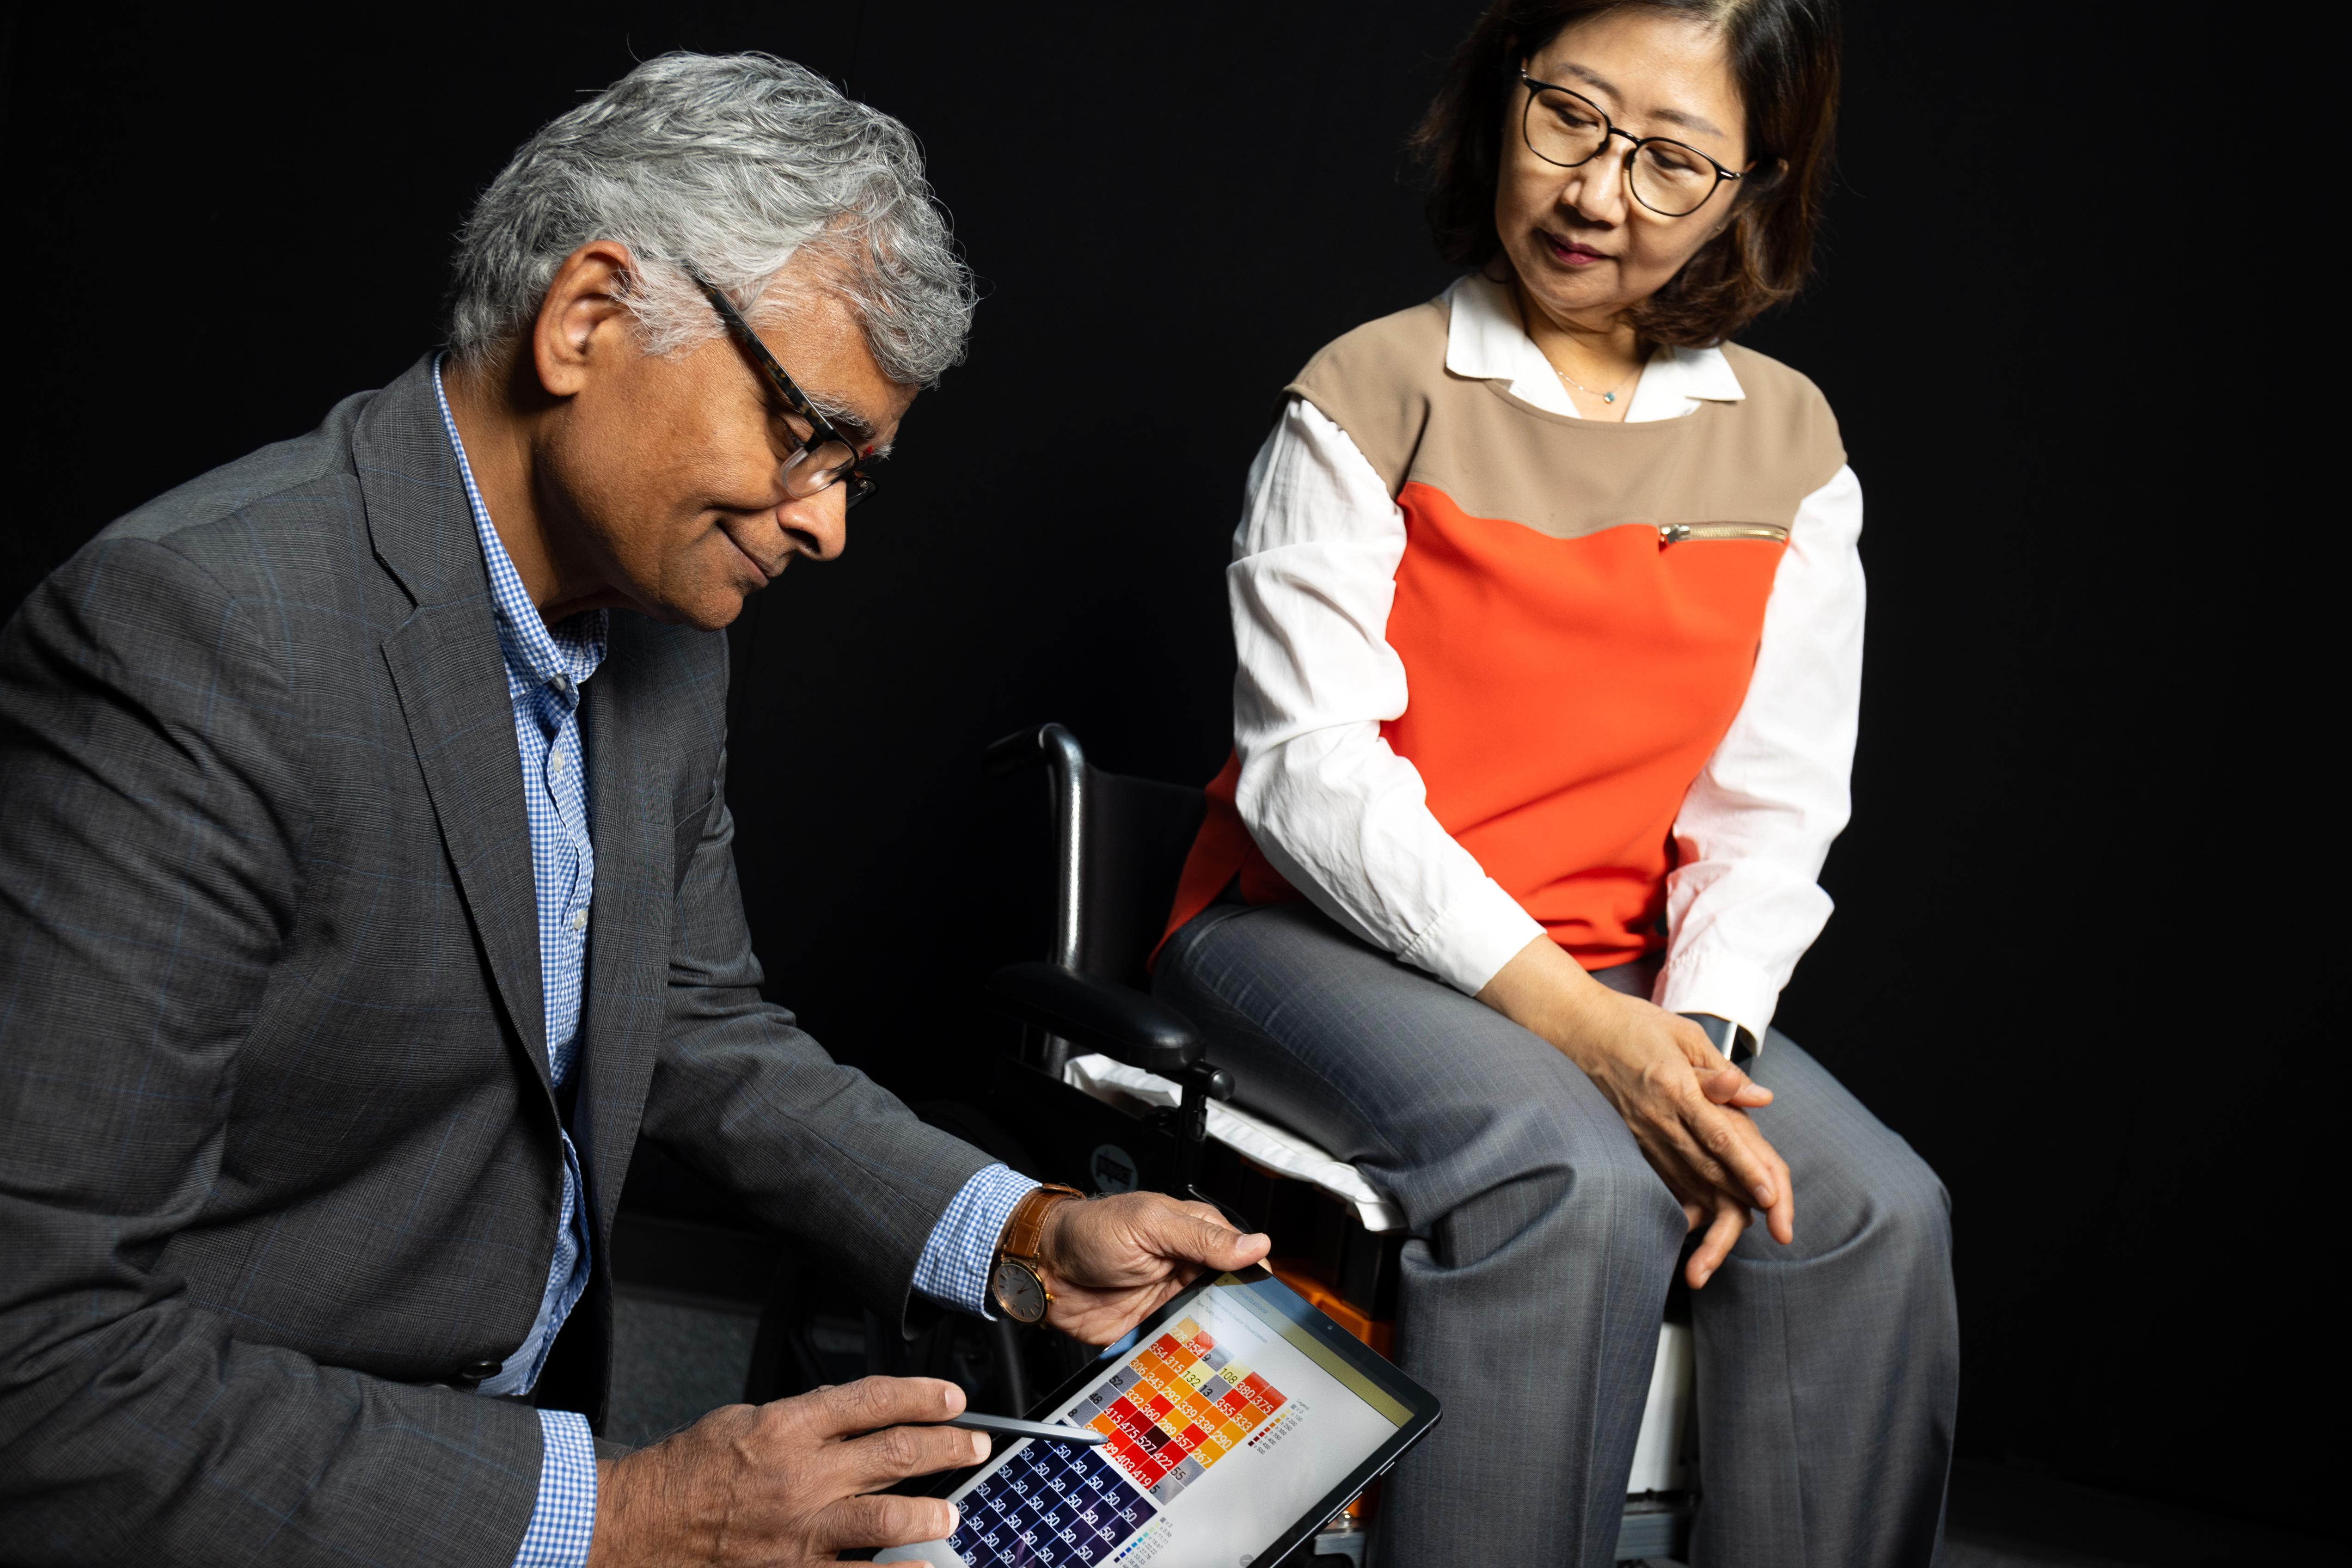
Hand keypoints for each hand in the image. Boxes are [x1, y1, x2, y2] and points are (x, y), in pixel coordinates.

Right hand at [586, 1376, 989, 1566]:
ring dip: (931, 1513)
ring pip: (888, 1518)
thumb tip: (853, 1413)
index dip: (920, 1396)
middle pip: (893, 1454)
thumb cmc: (687, 1470)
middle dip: (945, 1448)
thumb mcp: (744, 1418)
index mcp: (787, 1428)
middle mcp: (802, 1476)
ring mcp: (801, 1530)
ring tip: (954, 1512)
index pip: (871, 1401)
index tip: (952, 1398)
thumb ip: (802, 1417)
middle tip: (975, 1445)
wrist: (640, 1525)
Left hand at [1034, 1192, 1271, 1343]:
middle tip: (1260, 1328)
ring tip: (1237, 1349)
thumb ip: (1202, 1238)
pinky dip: (1193, 1351)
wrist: (1044, 1268)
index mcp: (1192, 1233)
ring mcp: (1171, 1298)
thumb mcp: (1150, 1225)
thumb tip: (1255, 1245)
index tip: (1272, 1294)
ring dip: (1221, 1331)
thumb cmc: (1089, 1231)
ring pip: (1212, 1318)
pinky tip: (1203, 1359)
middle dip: (1245, 1308)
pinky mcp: (1154, 1326)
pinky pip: (1183, 1341)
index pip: (1241, 1252)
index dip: (1257, 1273)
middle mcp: (1186, 1266)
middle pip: (1231, 1290)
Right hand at [1478, 937, 1793, 1287]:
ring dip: (1717, 1201)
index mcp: (1674, 1085)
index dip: (1746, 1168)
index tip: (1772, 1194)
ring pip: (1684, 1175)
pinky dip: (1686, 1193)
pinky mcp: (1627, 1137)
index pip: (1719, 1135)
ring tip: (1748, 1222)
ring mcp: (1638, 1130)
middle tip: (1773, 1221)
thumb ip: (1721, 1071)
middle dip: (1741, 1196)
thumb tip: (1761, 1098)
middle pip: (1706, 1165)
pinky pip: (1661, 1172)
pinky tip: (1705, 1209)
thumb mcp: (1683, 1035)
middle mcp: (1656, 1115)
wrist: (1572, 1026)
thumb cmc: (1632, 1023)